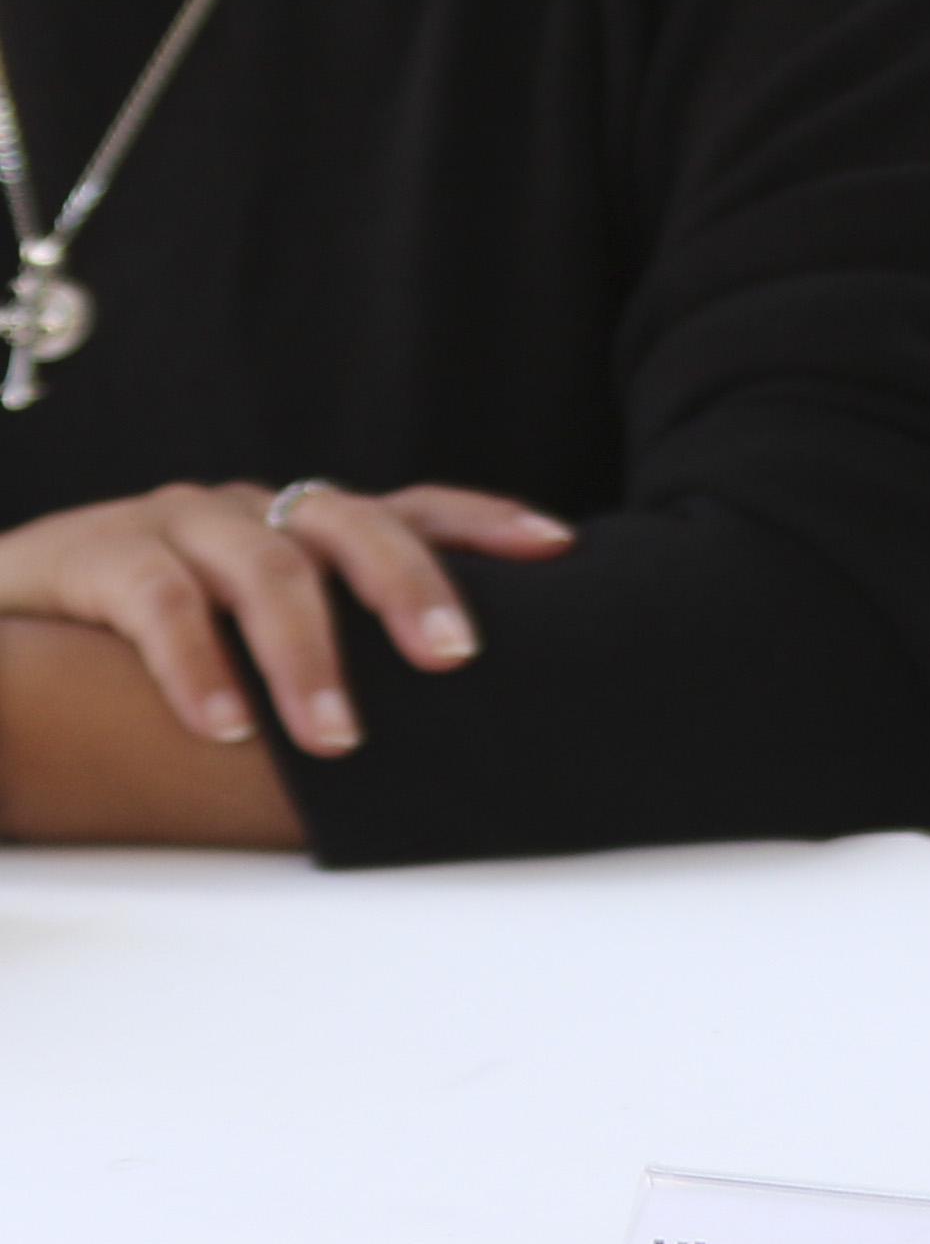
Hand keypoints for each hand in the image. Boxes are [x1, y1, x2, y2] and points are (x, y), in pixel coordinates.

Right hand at [0, 480, 573, 759]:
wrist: (1, 616)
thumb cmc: (136, 634)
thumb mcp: (239, 631)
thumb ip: (323, 646)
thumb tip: (444, 708)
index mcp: (293, 525)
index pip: (407, 508)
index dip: (482, 520)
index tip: (560, 546)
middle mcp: (246, 508)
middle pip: (350, 525)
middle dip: (409, 588)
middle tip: (454, 660)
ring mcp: (172, 522)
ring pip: (262, 567)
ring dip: (306, 655)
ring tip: (336, 735)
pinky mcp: (95, 551)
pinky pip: (157, 602)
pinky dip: (195, 666)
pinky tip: (221, 724)